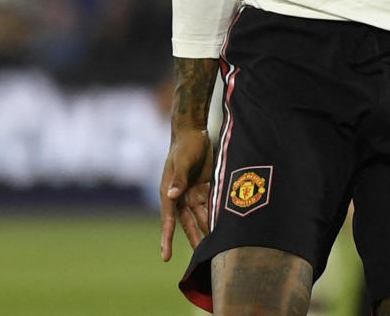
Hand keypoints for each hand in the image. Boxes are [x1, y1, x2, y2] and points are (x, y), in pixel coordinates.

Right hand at [159, 128, 213, 261]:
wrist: (194, 130)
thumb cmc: (185, 145)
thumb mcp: (182, 161)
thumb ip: (178, 178)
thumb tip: (170, 195)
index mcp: (169, 192)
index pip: (168, 220)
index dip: (167, 239)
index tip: (165, 256)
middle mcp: (180, 196)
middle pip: (188, 223)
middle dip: (194, 239)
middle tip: (202, 258)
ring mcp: (192, 193)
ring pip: (200, 216)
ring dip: (207, 229)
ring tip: (217, 248)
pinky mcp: (204, 187)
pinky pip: (210, 205)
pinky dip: (215, 215)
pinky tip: (224, 227)